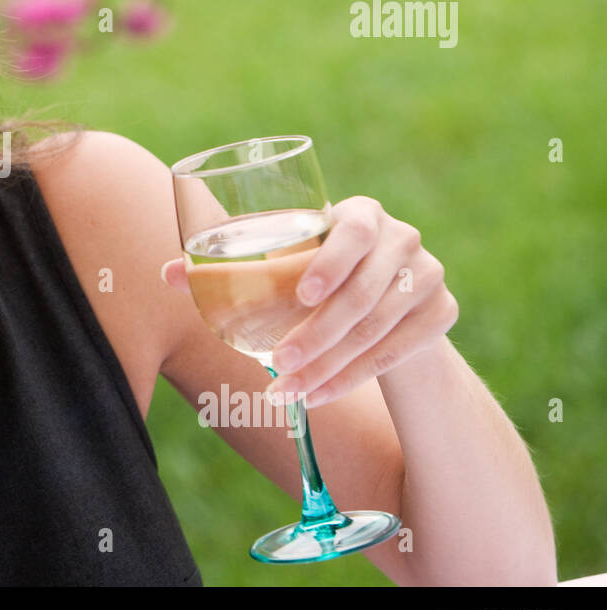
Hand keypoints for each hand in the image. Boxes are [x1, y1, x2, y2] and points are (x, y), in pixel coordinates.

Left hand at [162, 196, 458, 407]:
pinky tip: (317, 396)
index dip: (328, 262)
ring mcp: (429, 275)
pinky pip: (395, 353)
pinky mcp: (442, 313)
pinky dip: (351, 378)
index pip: (351, 231)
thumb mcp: (282, 268)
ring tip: (285, 390)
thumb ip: (230, 270)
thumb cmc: (315, 276)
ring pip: (375, 329)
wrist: (384, 300)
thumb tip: (166, 273)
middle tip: (276, 364)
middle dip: (315, 335)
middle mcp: (400, 238)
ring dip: (327, 366)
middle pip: (362, 293)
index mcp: (359, 214)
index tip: (300, 293)